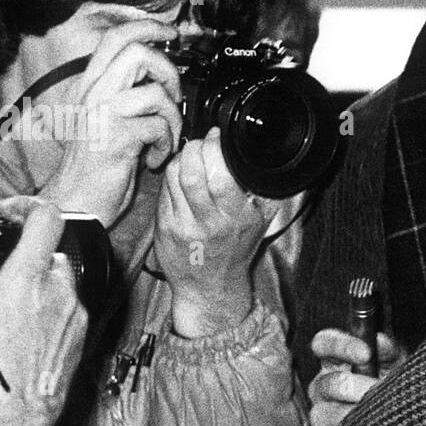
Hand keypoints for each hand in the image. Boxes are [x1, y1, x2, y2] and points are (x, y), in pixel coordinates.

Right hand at [0, 200, 88, 425]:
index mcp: (29, 278)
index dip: (27, 206)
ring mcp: (75, 315)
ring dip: (36, 285)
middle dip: (24, 256)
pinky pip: (68, 309)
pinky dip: (48, 310)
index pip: (46, 217)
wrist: (14, 418)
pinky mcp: (80, 336)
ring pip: (59, 282)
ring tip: (5, 307)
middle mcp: (60, 291)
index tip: (8, 213)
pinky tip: (22, 330)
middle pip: (49, 252)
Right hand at [37, 18, 182, 227]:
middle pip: (138, 53)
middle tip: (171, 97)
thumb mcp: (106, 119)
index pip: (116, 38)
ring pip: (154, 92)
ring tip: (164, 138)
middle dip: (168, 73)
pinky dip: (165, 144)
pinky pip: (158, 127)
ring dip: (172, 118)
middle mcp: (94, 93)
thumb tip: (159, 76)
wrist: (76, 201)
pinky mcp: (115, 137)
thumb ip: (125, 94)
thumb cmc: (96, 165)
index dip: (148, 26)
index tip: (172, 32)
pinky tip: (154, 157)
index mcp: (91, 85)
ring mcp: (103, 114)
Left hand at [154, 129, 280, 337]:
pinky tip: (180, 178)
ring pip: (173, 178)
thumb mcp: (259, 223)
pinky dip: (171, 178)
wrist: (211, 288)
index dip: (215, 148)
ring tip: (190, 157)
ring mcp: (183, 226)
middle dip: (194, 148)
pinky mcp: (164, 229)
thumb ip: (262, 193)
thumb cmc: (235, 252)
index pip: (222, 176)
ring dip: (181, 159)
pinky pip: (164, 191)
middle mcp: (210, 223)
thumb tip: (258, 159)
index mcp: (237, 219)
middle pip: (192, 173)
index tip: (218, 138)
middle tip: (200, 143)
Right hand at [307, 329, 404, 425]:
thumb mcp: (395, 363)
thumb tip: (380, 341)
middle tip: (380, 390)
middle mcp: (322, 384)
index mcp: (334, 360)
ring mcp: (320, 412)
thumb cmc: (392, 385)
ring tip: (381, 415)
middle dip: (359, 386)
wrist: (401, 419)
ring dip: (358, 414)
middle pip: (330, 382)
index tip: (366, 353)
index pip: (323, 343)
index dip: (341, 346)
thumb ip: (387, 349)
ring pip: (328, 412)